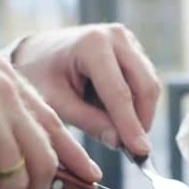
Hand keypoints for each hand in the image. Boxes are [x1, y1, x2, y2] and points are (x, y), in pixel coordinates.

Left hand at [13, 23, 160, 154]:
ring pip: (150, 85)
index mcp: (92, 44)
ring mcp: (128, 41)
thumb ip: (89, 122)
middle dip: (142, 120)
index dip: (131, 125)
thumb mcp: (58, 104)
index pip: (119, 92)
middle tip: (134, 149)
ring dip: (141, 114)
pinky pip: (146, 83)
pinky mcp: (134, 50)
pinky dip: (138, 105)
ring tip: (121, 133)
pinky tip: (120, 117)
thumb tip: (121, 142)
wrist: (38, 53)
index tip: (141, 151)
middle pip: (144, 86)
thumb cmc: (42, 77)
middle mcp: (116, 37)